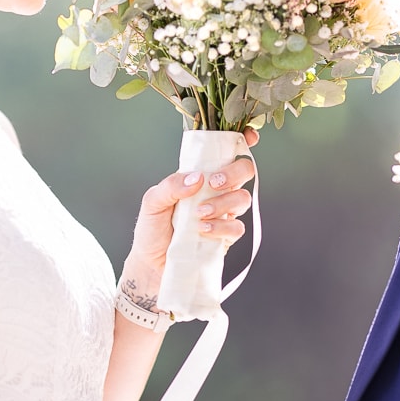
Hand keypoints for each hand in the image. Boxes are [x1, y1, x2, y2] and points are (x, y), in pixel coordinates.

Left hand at [123, 129, 258, 280]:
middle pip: (244, 170)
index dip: (242, 140)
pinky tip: (202, 230)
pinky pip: (237, 228)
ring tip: (199, 214)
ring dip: (223, 203)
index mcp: (200, 176)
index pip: (225, 153)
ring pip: (243, 198)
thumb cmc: (151, 228)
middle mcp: (216, 191)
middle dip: (234, 172)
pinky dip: (221, 227)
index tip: (249, 136)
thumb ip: (171, 185)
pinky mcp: (225, 237)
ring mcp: (223, 213)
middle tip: (214, 182)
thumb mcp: (152, 201)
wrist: (150, 264)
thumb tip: (197, 178)